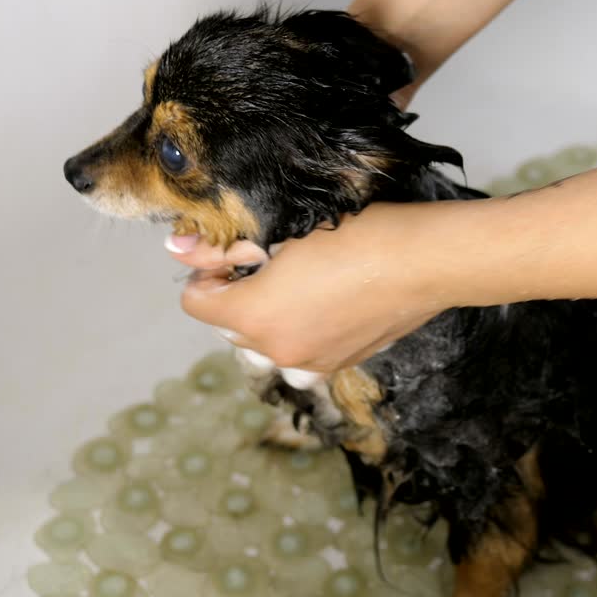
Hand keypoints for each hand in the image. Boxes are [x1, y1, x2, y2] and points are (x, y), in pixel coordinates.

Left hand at [167, 203, 443, 371]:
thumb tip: (174, 247)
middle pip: (228, 326)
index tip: (237, 254)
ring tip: (300, 285)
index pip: (195, 303)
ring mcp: (311, 363)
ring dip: (269, 318)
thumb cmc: (355, 236)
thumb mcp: (281, 232)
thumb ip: (221, 247)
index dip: (209, 273)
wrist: (422, 261)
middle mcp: (277, 350)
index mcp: (253, 316)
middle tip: (273, 263)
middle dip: (238, 296)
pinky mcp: (341, 364)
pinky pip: (302, 353)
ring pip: (265, 343)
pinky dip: (301, 331)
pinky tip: (328, 300)